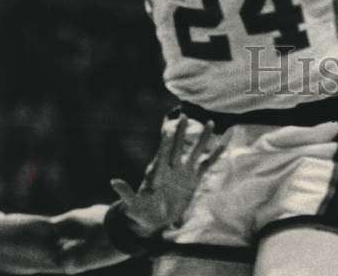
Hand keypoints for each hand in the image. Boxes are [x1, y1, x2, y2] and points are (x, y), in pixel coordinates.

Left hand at [109, 115, 221, 237]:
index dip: (164, 144)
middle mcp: (172, 168)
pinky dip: (216, 153)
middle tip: (183, 116)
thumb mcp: (132, 205)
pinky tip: (225, 143)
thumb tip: (113, 181)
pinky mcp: (194, 178)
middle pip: (177, 146)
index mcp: (158, 172)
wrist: (154, 221)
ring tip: (211, 123)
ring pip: (195, 151)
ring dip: (203, 138)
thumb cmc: (140, 212)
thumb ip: (126, 193)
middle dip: (181, 132)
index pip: (162, 155)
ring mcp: (184, 171)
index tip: (167, 130)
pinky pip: (207, 163)